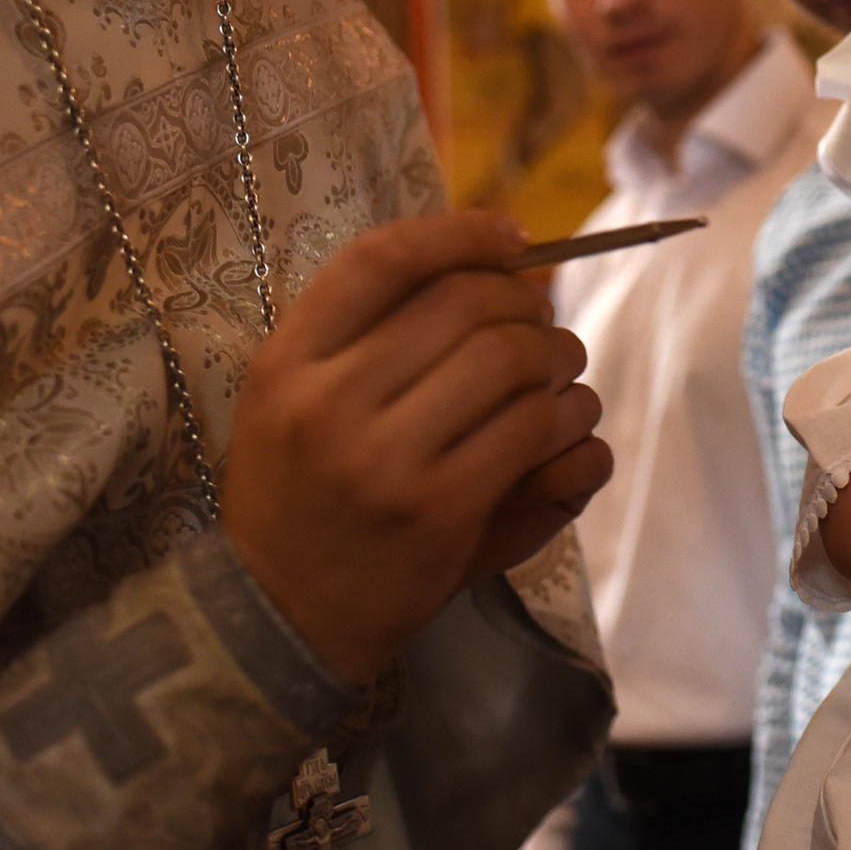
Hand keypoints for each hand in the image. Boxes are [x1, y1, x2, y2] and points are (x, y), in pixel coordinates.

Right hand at [222, 211, 611, 684]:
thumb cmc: (303, 496)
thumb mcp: (295, 401)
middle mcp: (327, 401)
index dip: (460, 233)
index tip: (513, 234)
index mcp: (286, 362)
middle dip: (526, 303)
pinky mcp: (440, 508)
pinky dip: (569, 418)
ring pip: (511, 360)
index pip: (381, 260)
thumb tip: (493, 261)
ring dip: (559, 357)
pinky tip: (566, 426)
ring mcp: (383, 458)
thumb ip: (374, 333)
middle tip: (542, 323)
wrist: (281, 616)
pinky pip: (534, 430)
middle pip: (463, 303)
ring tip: (561, 374)